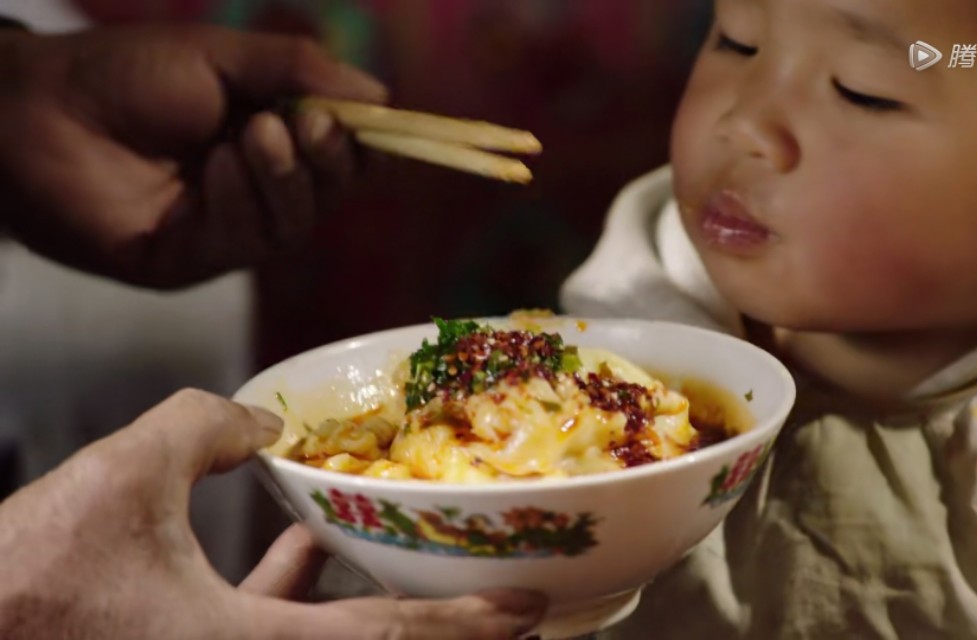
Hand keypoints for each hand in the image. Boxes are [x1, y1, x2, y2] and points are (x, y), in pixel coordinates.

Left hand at [0, 24, 384, 287]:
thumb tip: (383, 97)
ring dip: (282, 177)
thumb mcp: (226, 57)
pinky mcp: (194, 259)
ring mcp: (228, 227)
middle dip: (330, 159)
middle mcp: (259, 185)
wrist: (40, 111)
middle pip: (332, 193)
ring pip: (296, 222)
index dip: (365, 144)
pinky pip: (246, 242)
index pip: (346, 154)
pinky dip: (238, 201)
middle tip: (307, 125)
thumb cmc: (128, 73)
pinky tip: (209, 169)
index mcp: (273, 134)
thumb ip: (303, 71)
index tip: (369, 121)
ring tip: (248, 134)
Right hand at [0, 389, 546, 638]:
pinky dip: (295, 588)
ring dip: (370, 602)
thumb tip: (260, 420)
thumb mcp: (129, 471)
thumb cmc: (29, 582)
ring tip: (411, 557)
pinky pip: (266, 627)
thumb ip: (206, 426)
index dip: (467, 628)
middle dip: (441, 629)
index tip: (527, 613)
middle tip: (504, 603)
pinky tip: (304, 542)